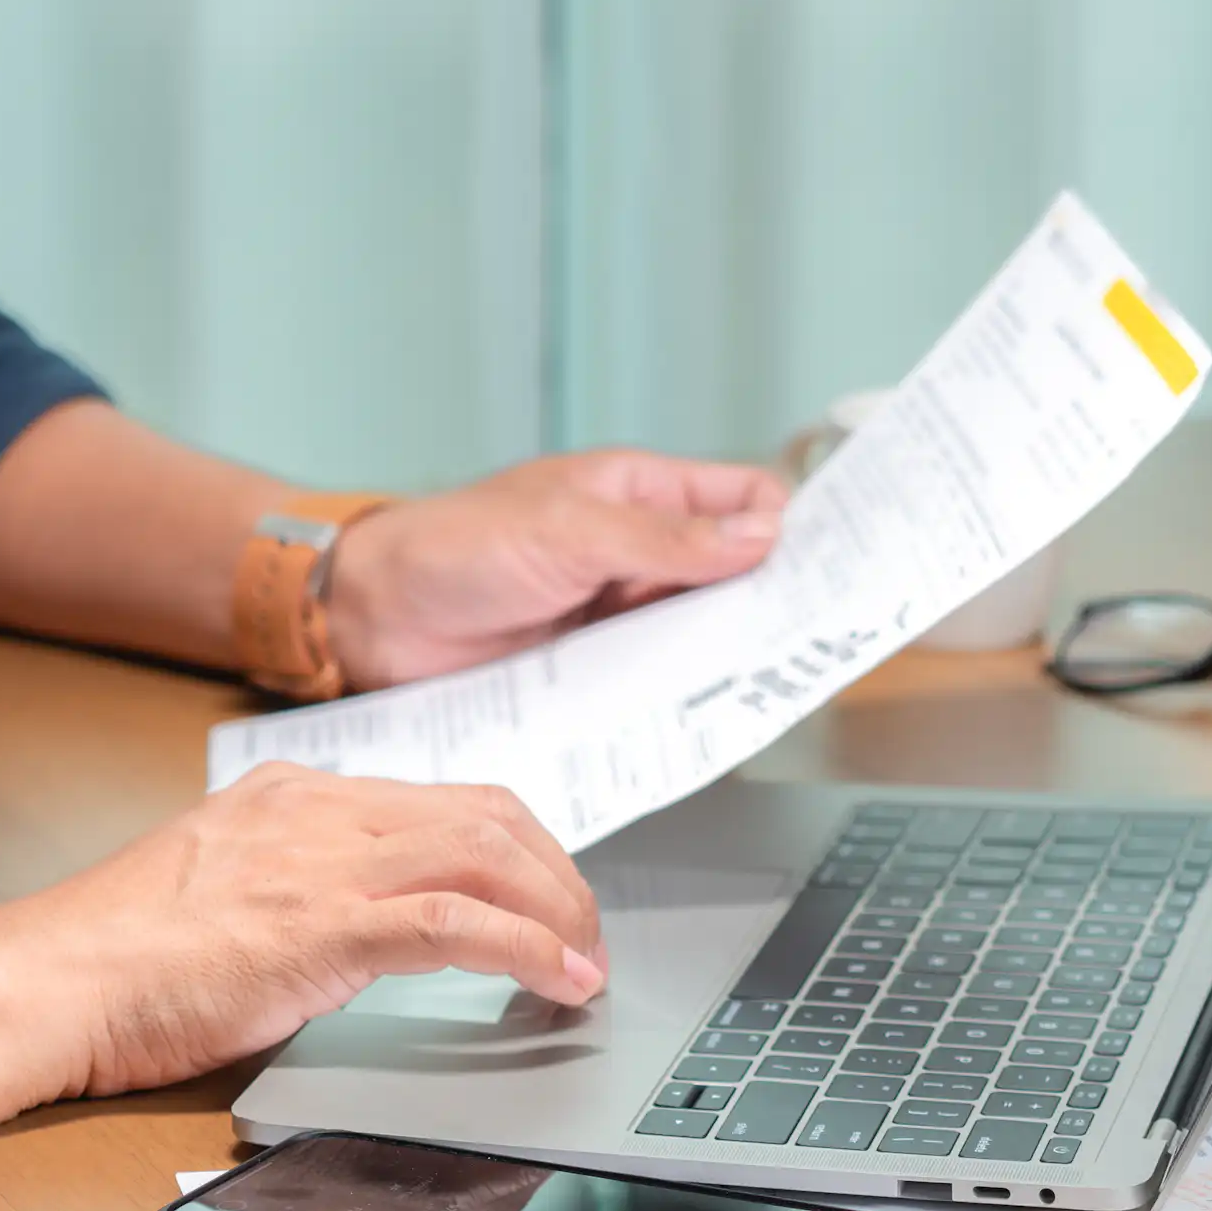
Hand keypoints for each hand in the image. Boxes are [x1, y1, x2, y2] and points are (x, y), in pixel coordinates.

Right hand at [0, 765, 605, 1101]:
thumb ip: (289, 892)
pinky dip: (527, 948)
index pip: (440, 798)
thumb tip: (351, 932)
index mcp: (292, 796)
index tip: (544, 894)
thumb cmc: (111, 960)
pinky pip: (457, 922)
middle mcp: (317, 810)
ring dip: (559, 909)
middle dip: (555, 872)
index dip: (513, 848)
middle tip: (586, 932)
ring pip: (486, 852)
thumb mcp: (218, 894)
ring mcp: (322, 862)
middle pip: (485, 813)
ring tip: (588, 961)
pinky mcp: (322, 925)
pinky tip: (560, 981)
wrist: (45, 984)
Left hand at [324, 449, 787, 690]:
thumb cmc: (455, 546)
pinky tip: (704, 716)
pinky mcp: (591, 670)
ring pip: (698, 633)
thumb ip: (666, 540)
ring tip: (772, 683)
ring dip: (727, 655)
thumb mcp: (569, 533)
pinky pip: (653, 683)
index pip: (742, 498)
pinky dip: (680, 697)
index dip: (791, 525)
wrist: (374, 618)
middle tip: (819, 638)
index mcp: (637, 494)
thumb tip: (763, 535)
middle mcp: (634, 553)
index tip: (837, 564)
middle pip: (732, 573)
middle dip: (772, 600)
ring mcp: (615, 614)